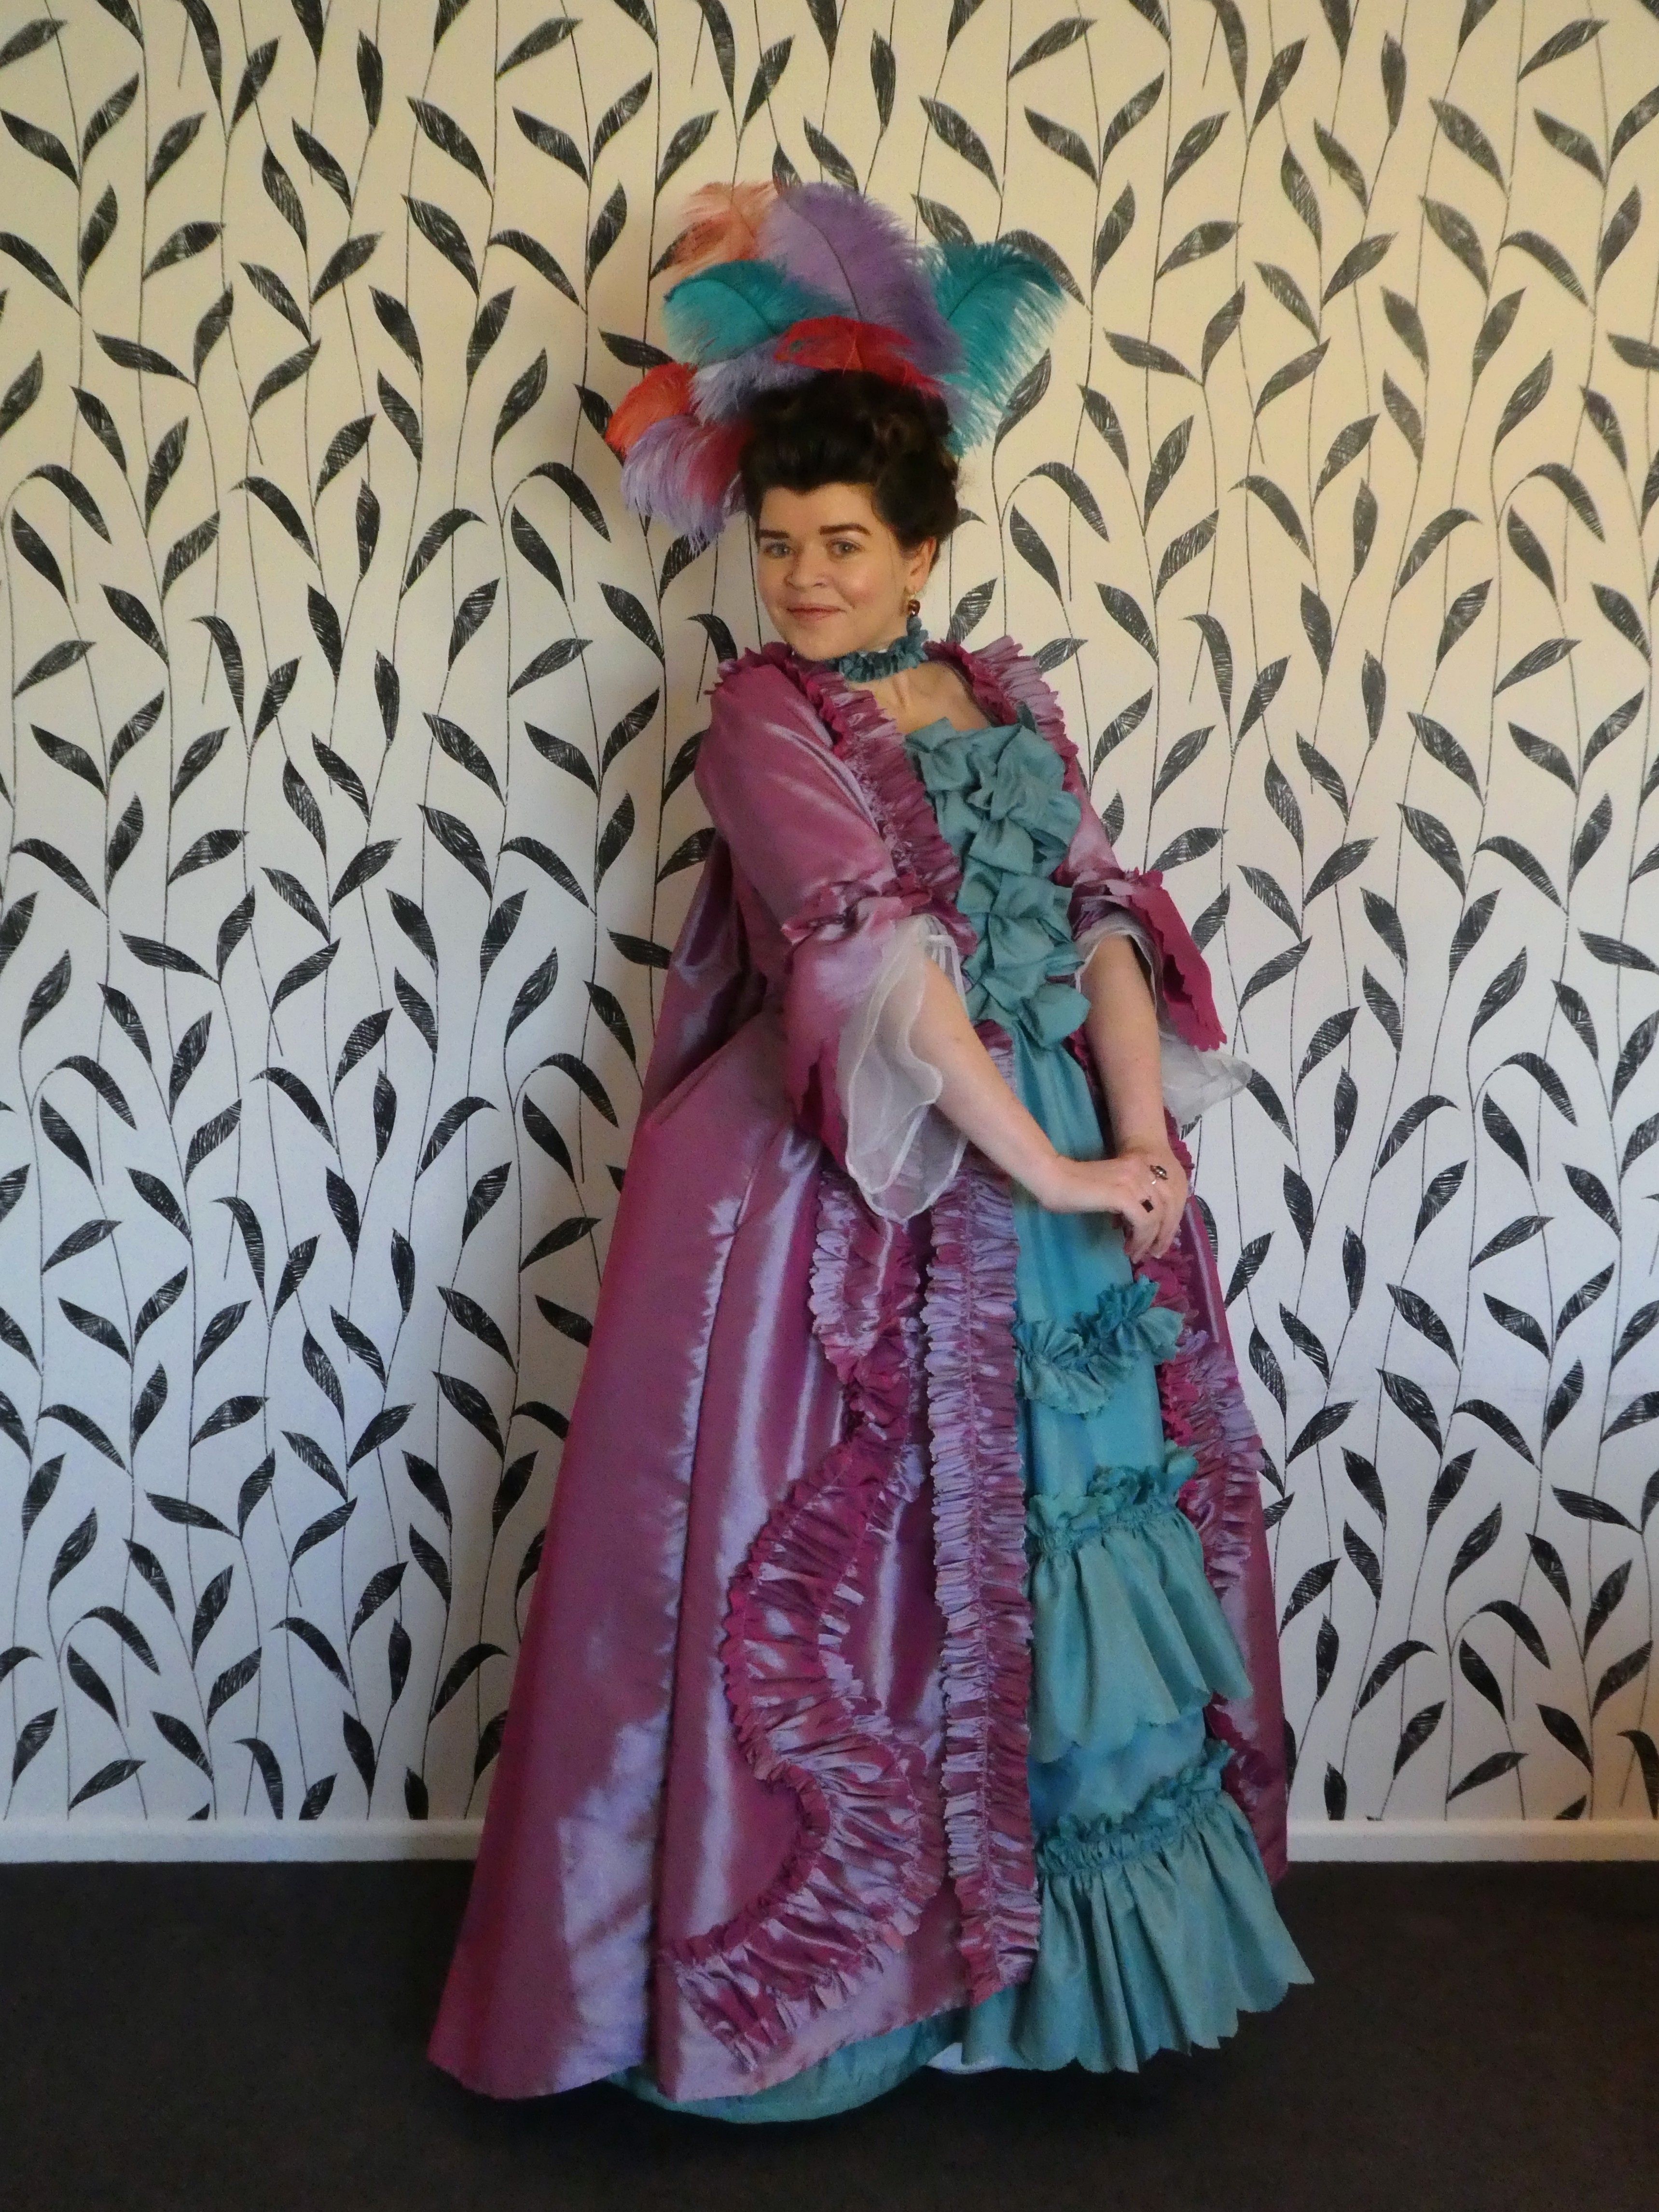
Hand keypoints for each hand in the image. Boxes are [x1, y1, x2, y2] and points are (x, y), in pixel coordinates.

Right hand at [1030, 1143, 1186, 1259]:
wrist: (1053, 1178)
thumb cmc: (1072, 1186)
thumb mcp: (1110, 1189)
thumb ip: (1128, 1198)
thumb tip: (1137, 1224)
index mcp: (1139, 1164)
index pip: (1166, 1194)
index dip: (1165, 1220)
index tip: (1156, 1240)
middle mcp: (1141, 1169)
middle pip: (1167, 1206)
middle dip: (1163, 1233)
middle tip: (1153, 1253)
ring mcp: (1134, 1182)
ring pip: (1157, 1217)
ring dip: (1149, 1240)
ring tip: (1136, 1254)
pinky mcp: (1124, 1196)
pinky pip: (1144, 1223)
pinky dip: (1140, 1240)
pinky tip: (1129, 1248)